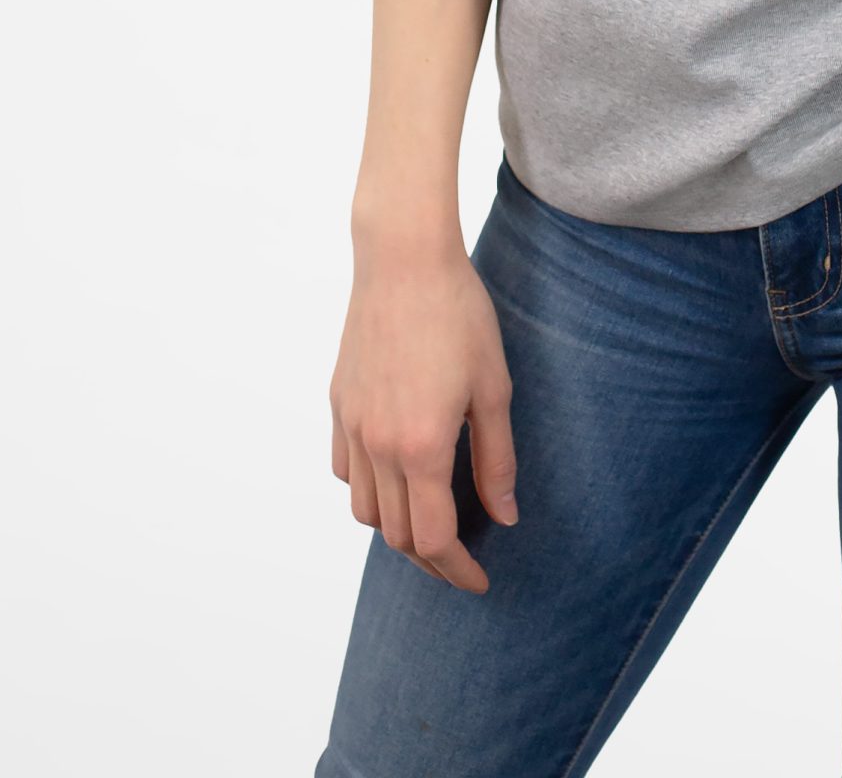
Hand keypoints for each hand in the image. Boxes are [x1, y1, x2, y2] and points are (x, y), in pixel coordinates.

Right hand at [329, 233, 518, 592]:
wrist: (403, 260)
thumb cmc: (458, 315)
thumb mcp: (494, 387)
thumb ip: (496, 459)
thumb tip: (503, 517)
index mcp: (421, 447)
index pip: (433, 540)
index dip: (457, 570)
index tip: (480, 580)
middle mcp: (378, 447)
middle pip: (397, 536)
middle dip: (432, 559)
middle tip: (463, 558)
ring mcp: (352, 427)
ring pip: (365, 512)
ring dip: (397, 529)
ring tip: (432, 522)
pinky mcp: (338, 406)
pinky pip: (346, 473)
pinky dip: (370, 491)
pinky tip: (397, 477)